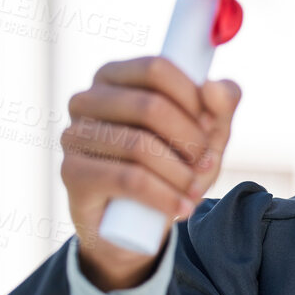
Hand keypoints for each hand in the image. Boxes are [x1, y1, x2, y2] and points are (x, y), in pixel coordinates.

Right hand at [60, 55, 240, 290]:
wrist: (137, 225)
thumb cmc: (173, 164)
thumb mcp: (206, 134)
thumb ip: (222, 104)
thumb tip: (213, 87)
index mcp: (115, 76)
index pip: (155, 69)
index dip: (192, 98)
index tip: (210, 126)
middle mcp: (87, 100)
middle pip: (150, 106)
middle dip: (190, 139)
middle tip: (205, 163)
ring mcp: (74, 136)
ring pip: (139, 145)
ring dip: (180, 173)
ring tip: (194, 190)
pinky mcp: (72, 174)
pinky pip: (127, 180)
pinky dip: (163, 196)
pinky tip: (181, 207)